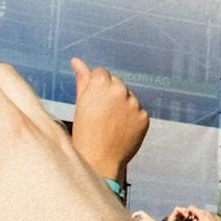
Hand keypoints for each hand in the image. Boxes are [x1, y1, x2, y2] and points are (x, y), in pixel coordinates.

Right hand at [67, 58, 148, 178]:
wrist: (99, 159)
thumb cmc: (85, 131)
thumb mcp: (81, 103)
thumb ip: (82, 79)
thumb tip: (77, 61)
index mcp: (100, 83)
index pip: (101, 73)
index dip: (95, 87)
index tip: (93, 101)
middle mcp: (119, 90)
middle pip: (116, 83)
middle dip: (110, 94)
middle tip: (101, 114)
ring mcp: (134, 104)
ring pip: (129, 97)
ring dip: (122, 106)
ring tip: (111, 123)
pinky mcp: (144, 117)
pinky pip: (139, 112)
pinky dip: (132, 119)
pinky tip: (121, 130)